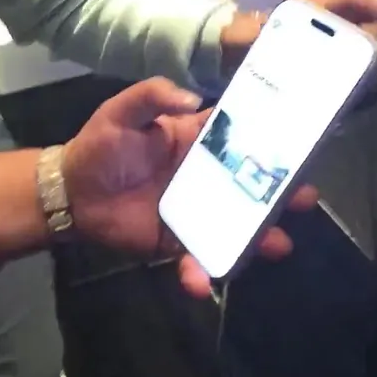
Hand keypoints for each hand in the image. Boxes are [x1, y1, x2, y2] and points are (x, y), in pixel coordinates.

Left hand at [62, 78, 316, 297]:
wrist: (71, 193)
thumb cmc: (99, 146)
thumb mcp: (120, 111)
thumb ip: (153, 95)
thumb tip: (192, 98)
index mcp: (196, 141)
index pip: (241, 136)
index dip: (272, 138)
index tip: (304, 142)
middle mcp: (204, 176)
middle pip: (252, 185)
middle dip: (282, 192)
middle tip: (306, 197)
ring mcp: (194, 211)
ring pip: (236, 226)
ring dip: (260, 237)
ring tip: (279, 244)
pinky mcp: (176, 242)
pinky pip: (197, 258)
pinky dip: (202, 272)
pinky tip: (202, 281)